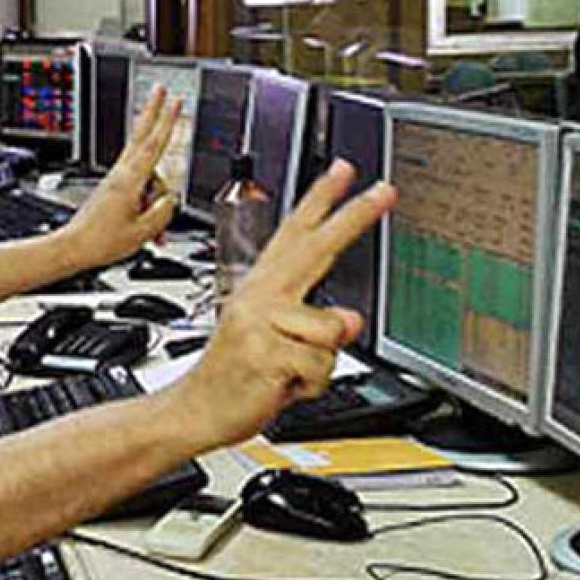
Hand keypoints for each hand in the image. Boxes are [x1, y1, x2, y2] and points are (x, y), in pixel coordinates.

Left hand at [57, 86, 180, 269]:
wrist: (72, 248)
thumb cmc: (100, 241)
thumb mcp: (142, 232)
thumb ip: (163, 211)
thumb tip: (172, 199)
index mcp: (129, 180)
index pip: (154, 143)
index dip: (167, 121)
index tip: (174, 102)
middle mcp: (120, 175)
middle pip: (143, 137)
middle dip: (154, 113)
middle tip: (161, 91)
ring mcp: (114, 181)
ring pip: (147, 176)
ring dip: (157, 202)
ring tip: (154, 234)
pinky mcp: (110, 191)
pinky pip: (137, 189)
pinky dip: (147, 206)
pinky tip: (150, 230)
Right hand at [168, 159, 396, 448]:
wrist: (196, 409)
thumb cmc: (236, 375)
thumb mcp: (278, 344)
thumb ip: (317, 325)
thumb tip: (351, 318)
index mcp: (261, 287)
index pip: (295, 233)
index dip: (320, 199)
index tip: (343, 170)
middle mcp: (260, 296)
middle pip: (316, 248)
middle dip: (353, 216)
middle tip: (383, 191)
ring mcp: (259, 323)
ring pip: (331, 330)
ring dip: (318, 363)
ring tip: (287, 373)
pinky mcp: (265, 353)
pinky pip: (320, 366)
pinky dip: (308, 387)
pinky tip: (279, 387)